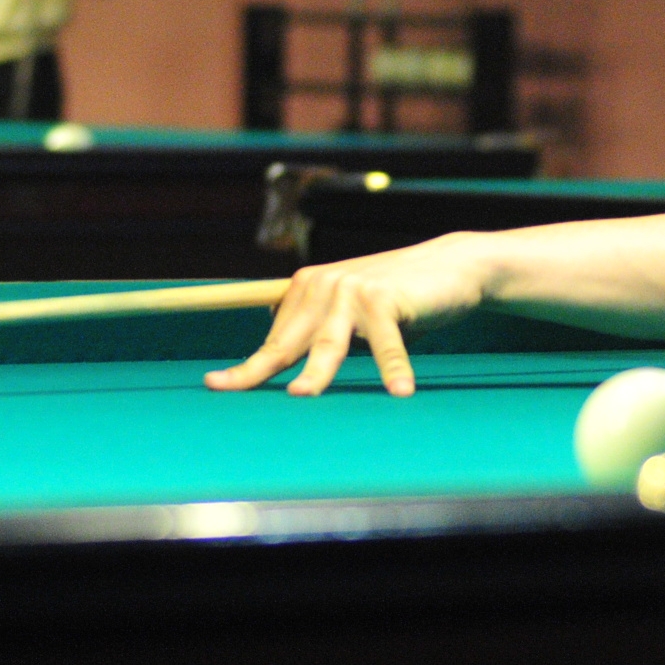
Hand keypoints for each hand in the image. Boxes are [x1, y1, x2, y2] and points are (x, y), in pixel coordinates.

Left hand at [204, 234, 492, 395]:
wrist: (449, 267)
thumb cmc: (398, 300)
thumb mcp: (351, 314)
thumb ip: (323, 334)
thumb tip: (290, 370)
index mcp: (306, 289)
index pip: (273, 340)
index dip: (246, 367)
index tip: (214, 385)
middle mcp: (322, 286)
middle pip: (288, 343)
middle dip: (258, 370)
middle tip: (228, 390)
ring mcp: (351, 290)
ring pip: (329, 345)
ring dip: (317, 372)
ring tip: (301, 396)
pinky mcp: (385, 297)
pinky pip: (387, 343)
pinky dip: (395, 367)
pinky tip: (401, 390)